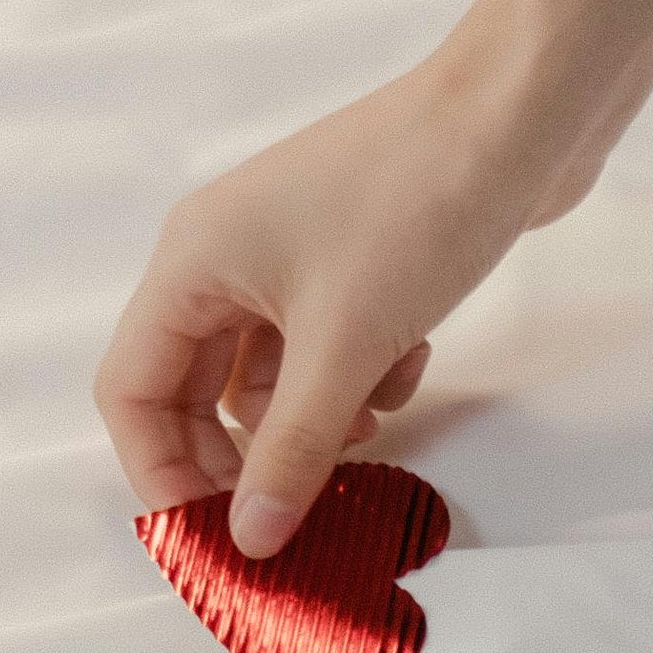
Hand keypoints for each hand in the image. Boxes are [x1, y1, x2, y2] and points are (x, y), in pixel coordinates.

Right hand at [93, 50, 586, 560]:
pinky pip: (324, 350)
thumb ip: (291, 451)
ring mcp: (286, 255)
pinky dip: (359, 375)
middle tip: (292, 512)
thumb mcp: (345, 347)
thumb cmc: (417, 202)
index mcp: (192, 260)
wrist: (521, 112)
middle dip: (247, 453)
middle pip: (196, 390)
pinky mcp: (346, 261)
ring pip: (269, 377)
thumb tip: (251, 539)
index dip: (162, 471)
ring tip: (374, 420)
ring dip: (315, 417)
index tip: (212, 537)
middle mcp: (224, 255)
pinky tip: (410, 361)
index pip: (131, 390)